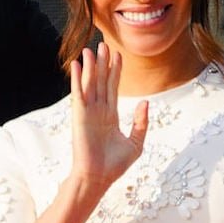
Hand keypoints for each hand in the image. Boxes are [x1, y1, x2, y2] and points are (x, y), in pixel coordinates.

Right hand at [69, 43, 147, 189]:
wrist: (98, 178)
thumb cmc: (115, 165)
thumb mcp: (136, 143)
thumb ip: (141, 122)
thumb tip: (145, 102)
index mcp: (110, 116)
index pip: (114, 87)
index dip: (116, 71)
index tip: (118, 55)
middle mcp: (98, 111)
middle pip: (102, 81)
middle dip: (103, 63)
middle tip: (104, 44)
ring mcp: (88, 112)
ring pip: (91, 83)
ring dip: (91, 66)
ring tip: (91, 48)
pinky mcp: (80, 116)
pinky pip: (79, 93)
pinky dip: (78, 78)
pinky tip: (78, 64)